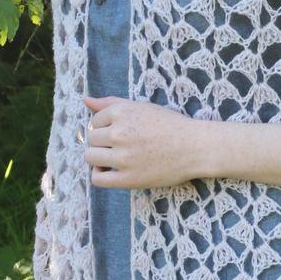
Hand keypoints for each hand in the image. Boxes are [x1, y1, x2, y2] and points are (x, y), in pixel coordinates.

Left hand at [83, 94, 201, 189]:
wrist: (195, 147)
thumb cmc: (170, 125)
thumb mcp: (142, 107)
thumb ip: (111, 103)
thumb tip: (85, 101)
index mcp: (122, 112)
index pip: (94, 121)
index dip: (105, 127)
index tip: (121, 132)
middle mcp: (119, 133)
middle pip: (91, 139)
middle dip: (102, 142)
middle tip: (121, 145)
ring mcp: (123, 157)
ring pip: (90, 157)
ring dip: (98, 158)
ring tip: (114, 158)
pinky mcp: (128, 178)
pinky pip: (97, 178)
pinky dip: (99, 174)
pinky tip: (111, 170)